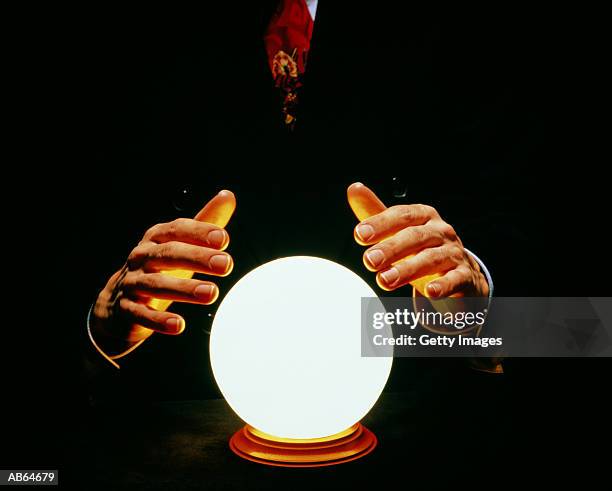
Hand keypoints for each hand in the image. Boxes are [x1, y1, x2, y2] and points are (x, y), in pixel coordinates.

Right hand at [91, 190, 235, 355]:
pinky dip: (159, 320)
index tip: (224, 238)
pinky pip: (141, 314)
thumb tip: (228, 196)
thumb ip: (205, 223)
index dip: (199, 232)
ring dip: (184, 289)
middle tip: (227, 264)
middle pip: (169, 254)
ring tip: (212, 293)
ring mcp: (132, 283)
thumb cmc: (159, 268)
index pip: (177, 230)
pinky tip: (179, 326)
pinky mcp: (126, 309)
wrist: (118, 303)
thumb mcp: (180, 244)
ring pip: (156, 284)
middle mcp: (142, 256)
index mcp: (156, 238)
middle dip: (197, 258)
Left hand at [347, 183, 487, 297]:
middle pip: (415, 237)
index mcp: (424, 216)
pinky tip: (430, 292)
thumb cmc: (421, 248)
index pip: (402, 215)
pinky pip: (455, 279)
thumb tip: (354, 189)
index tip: (359, 235)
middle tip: (368, 261)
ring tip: (384, 280)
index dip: (381, 223)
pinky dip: (443, 285)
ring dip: (407, 270)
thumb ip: (375, 212)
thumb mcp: (399, 230)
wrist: (459, 274)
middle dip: (391, 248)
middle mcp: (441, 231)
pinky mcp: (464, 276)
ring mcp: (454, 253)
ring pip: (431, 259)